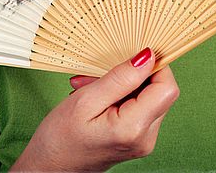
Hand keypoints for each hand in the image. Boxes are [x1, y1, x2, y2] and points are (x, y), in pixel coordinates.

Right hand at [10, 48, 179, 171]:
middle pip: (159, 91)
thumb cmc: (61, 137)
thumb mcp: (86, 99)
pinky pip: (139, 106)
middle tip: (100, 75)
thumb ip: (121, 78)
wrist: (48, 169)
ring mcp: (142, 140)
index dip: (156, 66)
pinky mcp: (136, 139)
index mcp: (134, 128)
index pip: (167, 87)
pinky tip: (96, 96)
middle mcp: (145, 138)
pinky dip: (120, 95)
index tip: (133, 55)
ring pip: (148, 96)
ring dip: (123, 84)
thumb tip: (148, 56)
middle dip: (134, 74)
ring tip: (92, 86)